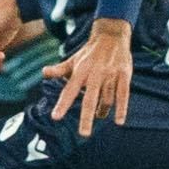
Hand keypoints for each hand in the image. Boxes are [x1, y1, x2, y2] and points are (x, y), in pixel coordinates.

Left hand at [47, 18, 132, 136]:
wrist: (112, 35)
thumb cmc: (89, 52)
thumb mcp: (73, 59)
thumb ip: (59, 70)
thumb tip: (43, 73)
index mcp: (81, 71)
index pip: (69, 90)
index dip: (63, 104)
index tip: (55, 117)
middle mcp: (95, 73)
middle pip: (90, 99)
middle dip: (86, 117)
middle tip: (84, 134)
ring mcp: (110, 74)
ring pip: (106, 99)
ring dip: (102, 111)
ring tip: (99, 116)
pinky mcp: (124, 75)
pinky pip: (123, 95)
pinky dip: (122, 108)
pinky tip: (119, 121)